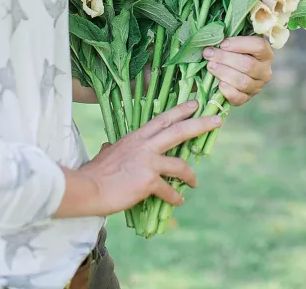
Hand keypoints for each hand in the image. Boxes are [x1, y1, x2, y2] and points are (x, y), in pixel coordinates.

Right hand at [55, 101, 221, 217]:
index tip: (195, 103)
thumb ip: (114, 147)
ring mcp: (148, 162)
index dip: (180, 110)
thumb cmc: (95, 172)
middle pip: (179, 131)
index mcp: (137, 137)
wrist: (88, 188)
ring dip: (191, 175)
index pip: (163, 119)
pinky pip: (169, 190)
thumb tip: (110, 146)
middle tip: (217, 120)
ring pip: (179, 164)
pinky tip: (178, 202)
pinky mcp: (148, 181)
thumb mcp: (108, 152)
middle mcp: (145, 145)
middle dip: (200, 124)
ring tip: (195, 182)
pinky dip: (175, 197)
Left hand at [203, 36, 273, 106]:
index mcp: (266, 54)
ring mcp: (257, 86)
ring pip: (242, 81)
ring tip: (210, 65)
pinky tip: (218, 83)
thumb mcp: (236, 43)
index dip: (239, 44)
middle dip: (225, 58)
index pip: (259, 46)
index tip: (223, 43)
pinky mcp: (247, 98)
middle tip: (209, 53)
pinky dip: (227, 90)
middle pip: (247, 65)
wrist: (233, 71)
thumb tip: (215, 34)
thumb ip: (230, 39)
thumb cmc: (233, 52)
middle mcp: (265, 71)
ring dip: (223, 72)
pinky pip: (238, 97)